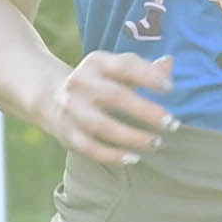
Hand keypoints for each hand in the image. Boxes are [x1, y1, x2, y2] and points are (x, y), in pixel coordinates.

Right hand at [39, 50, 180, 168]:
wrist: (50, 95)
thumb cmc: (99, 81)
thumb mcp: (116, 69)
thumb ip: (145, 69)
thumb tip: (169, 64)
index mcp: (97, 62)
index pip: (124, 65)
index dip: (148, 76)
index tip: (169, 89)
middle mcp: (80, 83)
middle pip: (115, 96)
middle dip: (146, 111)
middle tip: (171, 123)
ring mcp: (71, 109)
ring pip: (102, 125)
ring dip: (132, 137)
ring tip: (156, 143)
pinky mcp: (67, 133)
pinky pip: (90, 148)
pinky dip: (112, 156)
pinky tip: (133, 159)